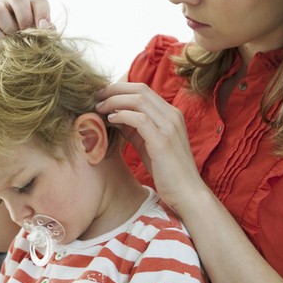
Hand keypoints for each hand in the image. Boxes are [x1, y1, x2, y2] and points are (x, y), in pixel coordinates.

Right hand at [0, 0, 51, 47]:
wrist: (12, 61)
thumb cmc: (32, 46)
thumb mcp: (43, 39)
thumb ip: (47, 32)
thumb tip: (44, 26)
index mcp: (31, 1)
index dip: (41, 14)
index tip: (43, 29)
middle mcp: (12, 0)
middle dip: (24, 17)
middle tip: (27, 33)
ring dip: (8, 28)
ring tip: (14, 42)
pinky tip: (3, 46)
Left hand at [96, 82, 205, 211]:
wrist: (187, 193)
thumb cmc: (167, 171)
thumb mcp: (149, 144)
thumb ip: (134, 129)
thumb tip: (114, 115)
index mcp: (170, 114)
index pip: (143, 89)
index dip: (120, 89)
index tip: (102, 96)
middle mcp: (172, 115)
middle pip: (140, 89)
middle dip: (114, 90)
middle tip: (96, 98)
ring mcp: (169, 127)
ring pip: (139, 100)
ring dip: (114, 101)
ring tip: (99, 108)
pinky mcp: (163, 141)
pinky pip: (140, 119)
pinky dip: (122, 116)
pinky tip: (111, 120)